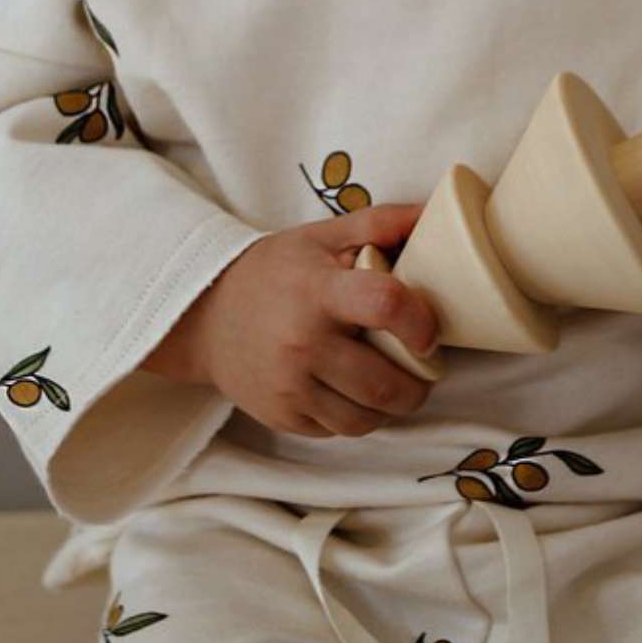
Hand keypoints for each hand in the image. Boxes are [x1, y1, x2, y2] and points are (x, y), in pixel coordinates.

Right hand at [140, 202, 441, 437]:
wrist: (205, 315)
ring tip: (397, 385)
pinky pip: (337, 430)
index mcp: (318, 291)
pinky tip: (358, 394)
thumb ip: (381, 223)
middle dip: (418, 384)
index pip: (384, 304)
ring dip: (392, 407)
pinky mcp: (280, 415)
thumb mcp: (322, 236)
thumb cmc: (275, 271)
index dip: (420, 322)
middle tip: (424, 368)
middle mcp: (302, 343)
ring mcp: (288, 386)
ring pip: (364, 419)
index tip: (430, 333)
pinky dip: (357, 417)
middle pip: (381, 382)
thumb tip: (436, 212)